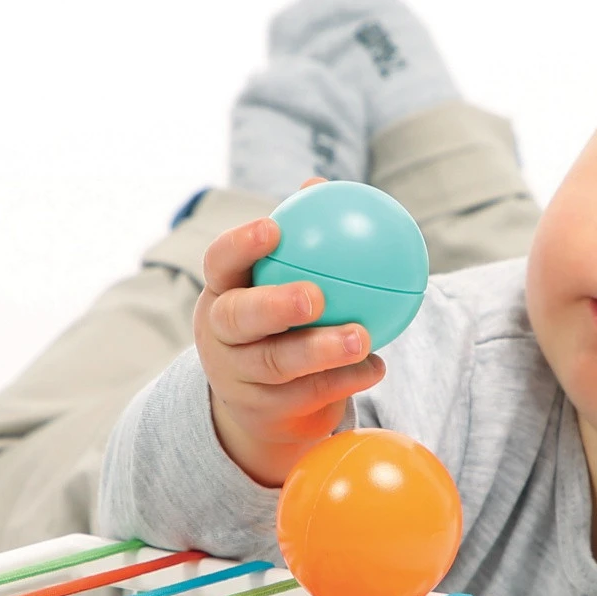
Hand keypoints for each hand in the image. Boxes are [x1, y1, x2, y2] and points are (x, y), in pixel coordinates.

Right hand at [194, 182, 385, 485]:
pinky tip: (377, 367)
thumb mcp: (278, 282)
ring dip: (322, 350)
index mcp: (222, 292)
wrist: (263, 399)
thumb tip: (320, 183)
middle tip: (316, 296)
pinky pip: (306, 397)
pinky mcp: (263, 411)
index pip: (219, 263)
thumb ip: (300, 239)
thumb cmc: (279, 321)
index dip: (240, 245)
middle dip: (273, 305)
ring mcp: (237, 378)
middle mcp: (220, 334)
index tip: (275, 227)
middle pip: (237, 319)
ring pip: (275, 364)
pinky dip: (344, 381)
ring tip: (363, 337)